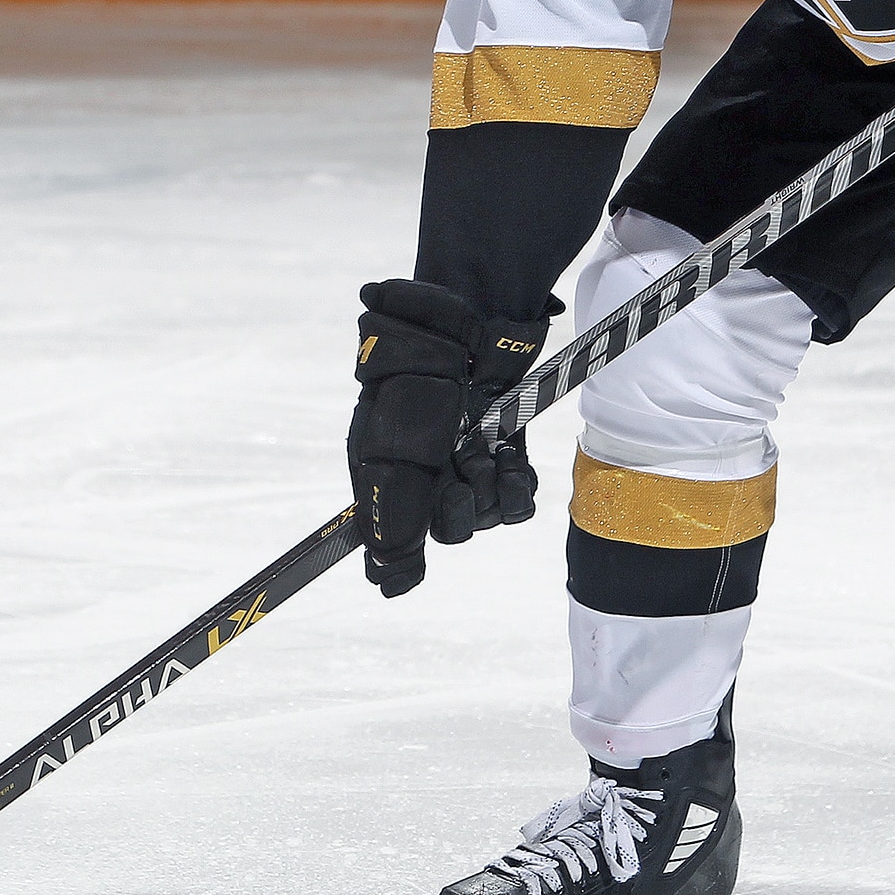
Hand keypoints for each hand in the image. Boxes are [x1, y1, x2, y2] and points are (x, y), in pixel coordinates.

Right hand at [346, 279, 546, 596]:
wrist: (464, 315)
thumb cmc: (414, 368)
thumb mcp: (387, 443)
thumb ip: (389, 511)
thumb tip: (385, 578)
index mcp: (379, 466)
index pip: (386, 537)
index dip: (396, 561)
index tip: (404, 577)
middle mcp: (421, 471)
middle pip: (442, 530)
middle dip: (456, 510)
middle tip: (458, 471)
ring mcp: (463, 460)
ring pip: (482, 515)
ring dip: (487, 490)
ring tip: (484, 449)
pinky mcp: (501, 450)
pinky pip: (514, 498)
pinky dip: (515, 487)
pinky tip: (508, 461)